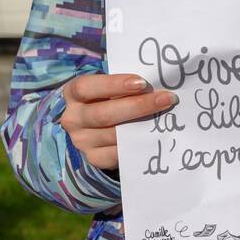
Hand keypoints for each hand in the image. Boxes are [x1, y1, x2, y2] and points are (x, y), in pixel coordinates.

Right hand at [59, 73, 176, 171]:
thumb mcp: (107, 86)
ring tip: (165, 116)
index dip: (113, 84)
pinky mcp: (93, 158)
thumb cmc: (106, 97)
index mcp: (73, 93)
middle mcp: (73, 118)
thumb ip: (124, 83)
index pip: (86, 87)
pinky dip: (136, 144)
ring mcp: (81, 141)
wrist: (93, 125)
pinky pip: (116, 154)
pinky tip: (152, 135)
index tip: (142, 83)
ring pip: (113, 135)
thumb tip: (156, 81)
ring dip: (142, 125)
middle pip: (103, 114)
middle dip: (138, 106)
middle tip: (166, 98)